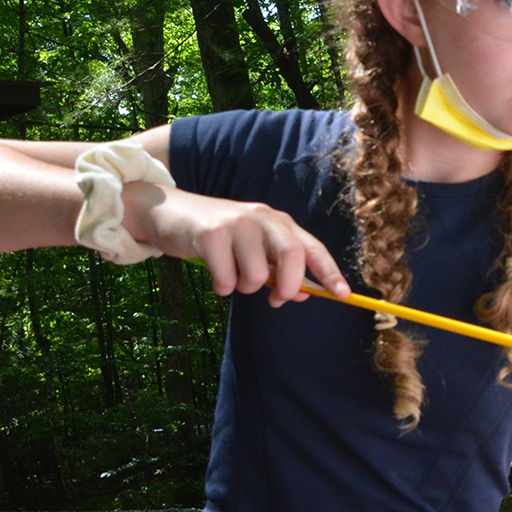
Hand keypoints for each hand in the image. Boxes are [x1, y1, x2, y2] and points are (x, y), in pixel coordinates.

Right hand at [122, 181, 350, 305]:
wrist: (168, 212)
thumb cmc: (218, 237)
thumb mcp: (252, 249)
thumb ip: (279, 269)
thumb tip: (305, 295)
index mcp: (279, 222)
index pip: (313, 248)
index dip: (330, 272)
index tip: (343, 295)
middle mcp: (263, 218)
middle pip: (293, 259)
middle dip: (287, 288)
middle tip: (274, 300)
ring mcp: (237, 224)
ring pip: (256, 277)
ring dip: (242, 287)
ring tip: (230, 273)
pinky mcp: (211, 234)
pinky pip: (226, 280)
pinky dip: (221, 286)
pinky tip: (213, 272)